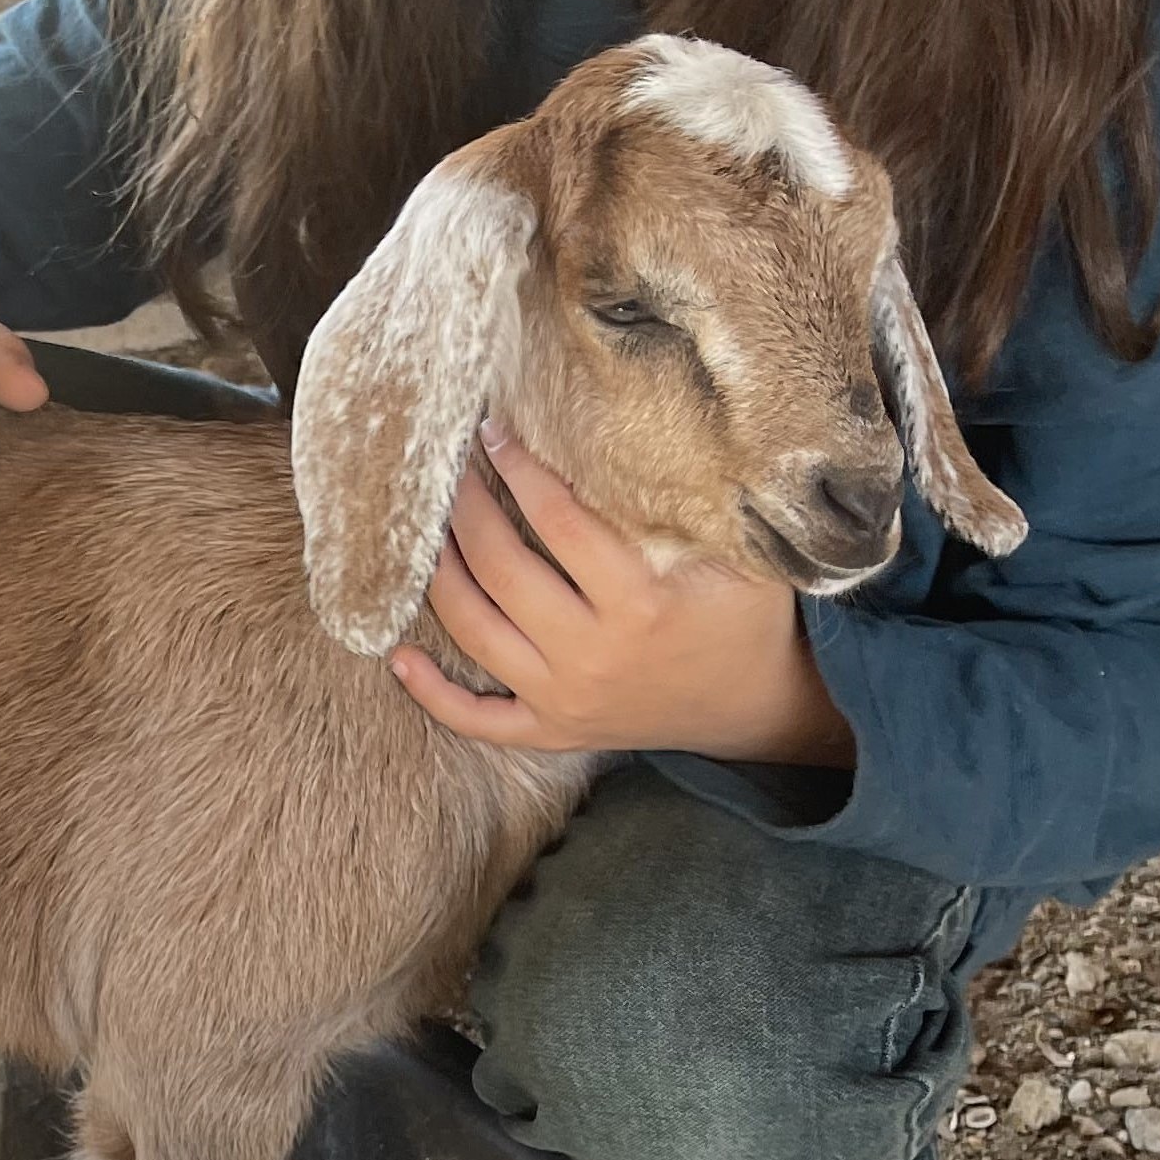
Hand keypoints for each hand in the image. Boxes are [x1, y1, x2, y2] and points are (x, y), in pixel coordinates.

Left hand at [391, 429, 854, 764]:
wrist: (759, 706)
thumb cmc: (746, 616)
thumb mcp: (743, 555)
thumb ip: (697, 505)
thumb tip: (645, 428)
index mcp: (640, 603)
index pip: (558, 522)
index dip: (518, 470)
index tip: (493, 432)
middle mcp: (593, 654)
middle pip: (501, 570)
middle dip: (467, 510)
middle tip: (451, 470)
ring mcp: (566, 698)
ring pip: (475, 632)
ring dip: (441, 576)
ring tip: (429, 529)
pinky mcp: (554, 730)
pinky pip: (478, 722)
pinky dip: (432, 694)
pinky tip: (400, 655)